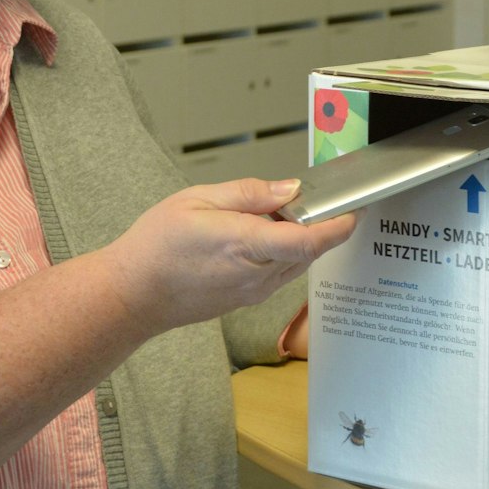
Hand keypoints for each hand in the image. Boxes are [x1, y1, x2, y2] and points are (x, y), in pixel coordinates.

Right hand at [98, 179, 355, 334]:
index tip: (354, 208)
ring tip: (288, 213)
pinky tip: (266, 234)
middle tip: (325, 198)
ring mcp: (254, 291)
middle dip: (324, 225)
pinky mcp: (248, 298)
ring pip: (297, 262)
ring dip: (304, 239)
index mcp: (244, 244)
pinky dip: (285, 251)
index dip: (336, 225)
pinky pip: (280, 272)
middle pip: (309, 251)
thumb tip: (289, 190)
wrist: (134, 294)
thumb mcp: (197, 200)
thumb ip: (248, 194)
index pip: (306, 240)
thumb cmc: (157, 246)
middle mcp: (256, 274)